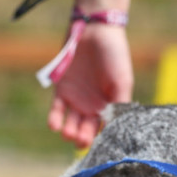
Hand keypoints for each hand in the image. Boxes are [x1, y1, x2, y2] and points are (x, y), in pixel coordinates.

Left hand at [48, 23, 132, 147]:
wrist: (95, 30)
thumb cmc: (115, 55)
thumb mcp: (122, 81)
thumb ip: (119, 105)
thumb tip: (119, 128)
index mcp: (109, 106)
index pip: (105, 129)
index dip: (102, 139)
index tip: (99, 146)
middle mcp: (93, 107)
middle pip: (86, 130)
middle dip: (83, 138)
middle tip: (81, 141)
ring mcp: (76, 100)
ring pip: (71, 123)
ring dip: (69, 132)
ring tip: (68, 134)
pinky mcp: (61, 91)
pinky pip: (57, 110)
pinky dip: (55, 119)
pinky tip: (55, 126)